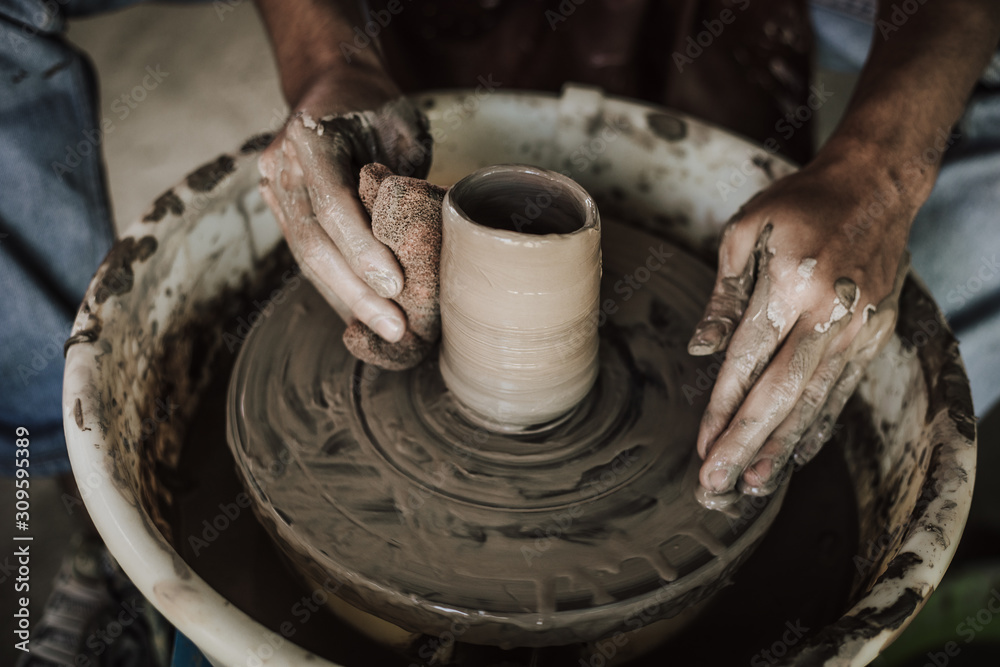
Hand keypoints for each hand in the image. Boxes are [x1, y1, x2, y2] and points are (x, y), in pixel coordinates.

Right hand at [258, 68, 431, 342]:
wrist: (331, 87)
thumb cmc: (375, 106)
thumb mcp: (399, 124)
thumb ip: (402, 174)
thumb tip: (422, 238)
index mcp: (310, 136)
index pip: (333, 204)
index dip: (363, 249)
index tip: (395, 285)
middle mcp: (281, 165)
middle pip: (313, 242)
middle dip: (355, 292)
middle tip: (395, 328)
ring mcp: (274, 189)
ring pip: (305, 257)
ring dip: (345, 300)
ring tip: (382, 333)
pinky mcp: (282, 211)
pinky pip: (307, 257)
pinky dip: (335, 288)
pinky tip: (361, 317)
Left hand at [688, 156, 910, 495]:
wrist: (876, 185)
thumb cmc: (799, 204)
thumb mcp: (747, 232)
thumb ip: (724, 297)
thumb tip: (701, 351)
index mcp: (791, 284)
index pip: (747, 362)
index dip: (721, 409)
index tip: (700, 447)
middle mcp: (828, 313)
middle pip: (780, 394)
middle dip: (745, 445)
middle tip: (716, 485)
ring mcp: (858, 327)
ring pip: (815, 400)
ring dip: (782, 447)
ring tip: (753, 486)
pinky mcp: (876, 333)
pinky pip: (843, 389)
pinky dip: (819, 424)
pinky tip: (798, 453)